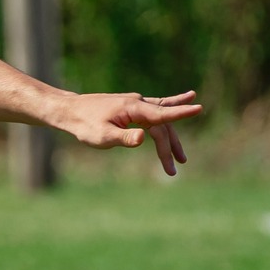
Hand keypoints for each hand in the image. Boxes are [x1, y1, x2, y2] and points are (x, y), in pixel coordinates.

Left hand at [58, 90, 201, 176]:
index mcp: (133, 108)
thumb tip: (143, 137)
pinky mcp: (132, 107)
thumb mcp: (102, 136)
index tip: (199, 108)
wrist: (70, 111)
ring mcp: (136, 104)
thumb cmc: (84, 125)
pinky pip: (156, 111)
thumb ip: (123, 137)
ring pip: (160, 120)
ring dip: (171, 138)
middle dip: (170, 146)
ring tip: (180, 158)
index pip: (161, 113)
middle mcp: (138, 103)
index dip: (180, 113)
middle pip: (162, 124)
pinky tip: (186, 101)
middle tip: (175, 168)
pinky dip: (169, 112)